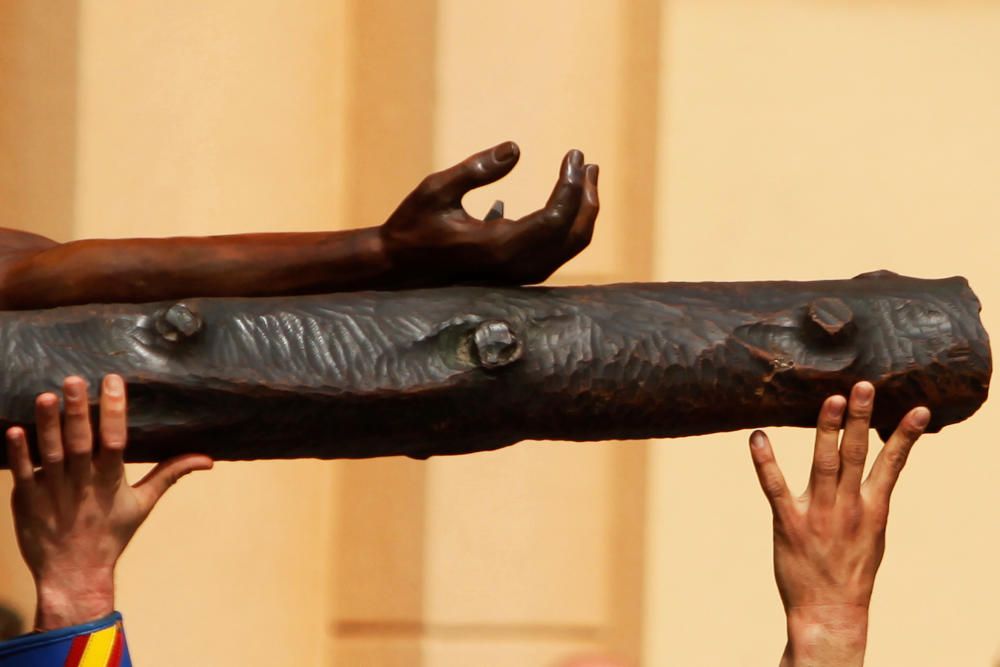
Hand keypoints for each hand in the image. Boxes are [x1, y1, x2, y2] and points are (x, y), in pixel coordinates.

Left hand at [5, 375, 212, 630]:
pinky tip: (15, 430)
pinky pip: (22, 474)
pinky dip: (19, 454)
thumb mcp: (144, 503)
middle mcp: (83, 484)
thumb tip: (207, 459)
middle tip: (73, 380)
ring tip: (46, 397)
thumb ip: (170, 474)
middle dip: (77, 411)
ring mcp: (53, 493)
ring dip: (48, 426)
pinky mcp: (27, 502)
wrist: (74, 575)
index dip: (114, 410)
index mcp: (111, 481)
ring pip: (50, 453)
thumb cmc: (110, 536)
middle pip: (80, 443)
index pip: (115, 440)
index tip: (113, 381)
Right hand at [380, 141, 598, 284]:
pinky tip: (560, 200)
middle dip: (586, 198)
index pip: (556, 218)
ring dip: (580, 213)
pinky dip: (566, 227)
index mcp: (498, 247)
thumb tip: (516, 148)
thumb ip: (476, 169)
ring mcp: (517, 276)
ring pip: (567, 247)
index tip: (574, 154)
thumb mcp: (437, 190)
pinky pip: (555, 252)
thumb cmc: (412, 226)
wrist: (397, 268)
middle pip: (572, 235)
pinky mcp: (515, 275)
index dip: (571, 185)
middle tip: (587, 164)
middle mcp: (514, 267)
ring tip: (583, 178)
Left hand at [749, 382, 929, 666]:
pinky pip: (775, 488)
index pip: (892, 464)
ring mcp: (819, 515)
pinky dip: (765, 462)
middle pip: (856, 455)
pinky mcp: (789, 525)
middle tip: (863, 386)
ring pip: (824, 464)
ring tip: (831, 400)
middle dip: (860, 419)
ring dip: (827, 430)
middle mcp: (848, 508)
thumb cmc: (850, 571)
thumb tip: (876, 468)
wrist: (831, 612)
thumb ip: (870, 498)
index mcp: (873, 509)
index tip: (917, 408)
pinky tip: (758, 438)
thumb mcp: (873, 533)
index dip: (905, 436)